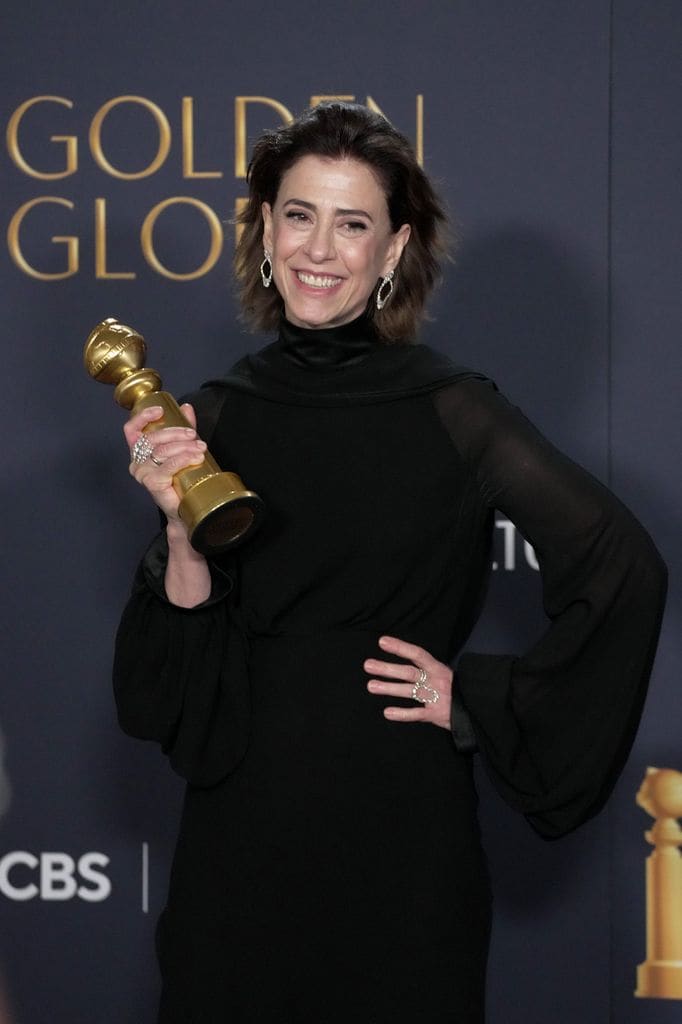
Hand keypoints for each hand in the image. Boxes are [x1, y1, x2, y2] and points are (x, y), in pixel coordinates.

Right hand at [123, 403, 206, 522]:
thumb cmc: (181, 478)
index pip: (132, 429)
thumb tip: (186, 407)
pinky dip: (184, 458)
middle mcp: (137, 461)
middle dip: (176, 433)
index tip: (160, 410)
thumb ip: (183, 428)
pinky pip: (168, 465)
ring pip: (162, 451)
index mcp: (139, 451)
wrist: (185, 506)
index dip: (143, 417)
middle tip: (194, 435)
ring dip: (184, 446)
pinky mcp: (151, 482)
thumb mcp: (182, 447)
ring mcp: (142, 472)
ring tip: (200, 448)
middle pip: (153, 438)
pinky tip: (195, 458)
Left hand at [364, 635, 451, 729]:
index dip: (400, 647)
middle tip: (368, 665)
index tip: (382, 641)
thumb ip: (426, 670)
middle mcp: (436, 681)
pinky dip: (403, 714)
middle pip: (409, 672)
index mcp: (437, 668)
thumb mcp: (443, 675)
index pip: (417, 654)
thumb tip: (404, 660)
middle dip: (388, 669)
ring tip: (371, 686)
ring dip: (389, 688)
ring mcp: (436, 697)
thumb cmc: (455, 690)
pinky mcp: (437, 714)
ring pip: (410, 691)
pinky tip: (387, 713)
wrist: (476, 709)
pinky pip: (417, 714)